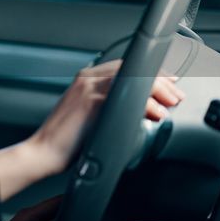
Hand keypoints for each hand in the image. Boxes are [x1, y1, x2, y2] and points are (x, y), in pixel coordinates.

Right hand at [30, 59, 183, 178]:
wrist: (43, 153)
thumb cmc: (65, 142)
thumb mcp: (89, 118)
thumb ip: (108, 107)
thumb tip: (139, 111)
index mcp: (86, 79)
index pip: (126, 67)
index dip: (151, 73)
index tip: (169, 82)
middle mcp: (87, 79)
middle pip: (132, 69)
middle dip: (160, 80)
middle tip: (176, 94)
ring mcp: (88, 88)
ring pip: (132, 79)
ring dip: (157, 90)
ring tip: (171, 103)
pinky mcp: (91, 102)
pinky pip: (125, 97)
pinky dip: (145, 105)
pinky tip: (155, 114)